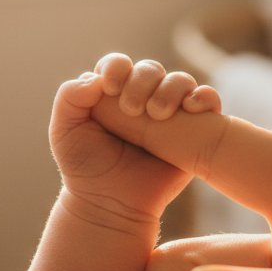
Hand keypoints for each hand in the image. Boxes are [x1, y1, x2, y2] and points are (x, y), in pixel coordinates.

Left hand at [49, 54, 220, 227]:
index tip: (111, 88)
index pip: (118, 64)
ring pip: (180, 81)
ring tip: (157, 114)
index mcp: (111, 92)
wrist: (112, 206)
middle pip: (150, 69)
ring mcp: (170, 113)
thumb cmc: (85, 168)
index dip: (117, 68)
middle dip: (142, 81)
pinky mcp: (193, 130)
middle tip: (131, 110)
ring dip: (171, 89)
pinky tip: (191, 108)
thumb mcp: (64, 131)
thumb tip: (97, 78)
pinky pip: (207, 102)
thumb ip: (69, 98)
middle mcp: (142, 97)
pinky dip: (204, 97)